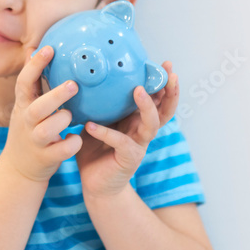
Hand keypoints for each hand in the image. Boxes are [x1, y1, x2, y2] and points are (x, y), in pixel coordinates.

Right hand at [0, 45, 83, 184]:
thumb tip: (33, 49)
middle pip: (37, 108)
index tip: (49, 48)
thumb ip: (31, 81)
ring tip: (71, 115)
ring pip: (47, 130)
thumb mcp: (25, 105)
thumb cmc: (29, 129)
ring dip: (62, 120)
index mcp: (23, 105)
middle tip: (73, 84)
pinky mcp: (45, 158)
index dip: (35, 66)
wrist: (19, 167)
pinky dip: (71, 144)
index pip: (24, 82)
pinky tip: (76, 138)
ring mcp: (35, 141)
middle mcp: (26, 122)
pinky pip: (61, 150)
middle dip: (54, 96)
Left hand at [75, 60, 180, 197]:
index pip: (155, 99)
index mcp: (136, 120)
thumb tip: (78, 77)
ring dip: (147, 107)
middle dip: (170, 91)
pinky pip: (120, 143)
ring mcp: (138, 145)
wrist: (95, 184)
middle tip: (170, 73)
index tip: (165, 64)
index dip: (162, 83)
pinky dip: (106, 133)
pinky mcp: (129, 159)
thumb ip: (94, 105)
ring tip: (138, 91)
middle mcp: (142, 130)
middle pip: (164, 109)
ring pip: (151, 124)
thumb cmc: (94, 151)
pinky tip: (91, 126)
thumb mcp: (94, 121)